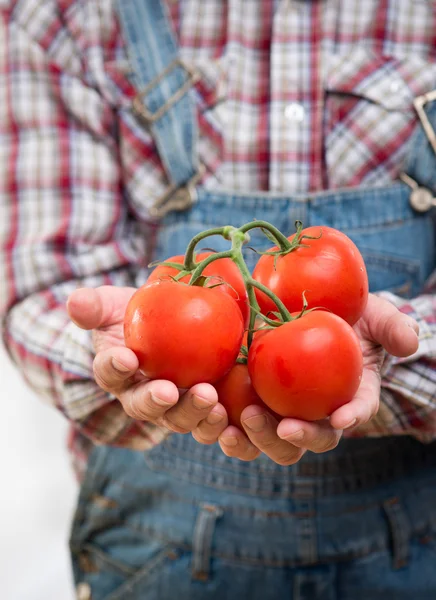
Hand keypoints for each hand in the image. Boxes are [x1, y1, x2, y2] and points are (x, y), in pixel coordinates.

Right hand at [66, 286, 228, 442]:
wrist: (173, 325)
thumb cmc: (139, 313)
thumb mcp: (115, 303)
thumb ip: (95, 305)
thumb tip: (74, 303)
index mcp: (118, 373)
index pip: (110, 373)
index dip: (115, 368)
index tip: (125, 357)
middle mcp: (144, 397)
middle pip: (147, 408)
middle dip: (156, 402)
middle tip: (169, 391)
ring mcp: (177, 406)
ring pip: (182, 421)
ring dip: (194, 415)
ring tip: (209, 399)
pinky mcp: (208, 409)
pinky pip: (214, 424)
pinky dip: (225, 426)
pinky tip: (239, 415)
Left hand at [218, 294, 419, 464]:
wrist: (306, 315)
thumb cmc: (344, 318)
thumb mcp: (371, 315)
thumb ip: (390, 326)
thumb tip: (409, 341)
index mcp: (346, 398)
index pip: (353, 415)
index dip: (349, 419)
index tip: (341, 416)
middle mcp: (312, 414)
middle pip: (305, 442)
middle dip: (294, 439)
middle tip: (281, 424)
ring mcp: (278, 411)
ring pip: (266, 443)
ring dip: (252, 441)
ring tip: (235, 425)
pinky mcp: (244, 402)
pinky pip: (231, 422)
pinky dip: (219, 423)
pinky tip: (208, 408)